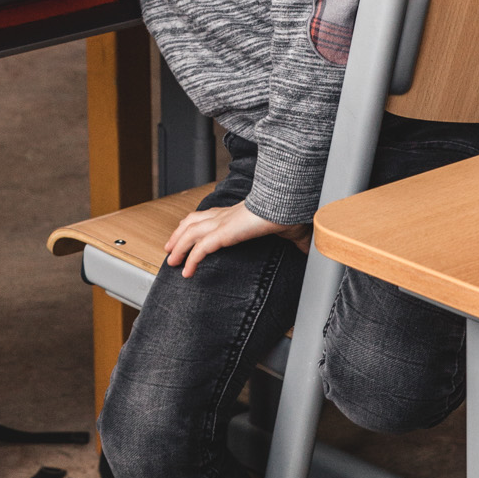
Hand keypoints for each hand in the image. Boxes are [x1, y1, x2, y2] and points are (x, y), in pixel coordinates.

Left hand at [165, 202, 311, 279]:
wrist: (290, 204)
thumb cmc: (292, 213)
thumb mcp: (292, 231)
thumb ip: (295, 242)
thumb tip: (309, 250)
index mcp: (238, 213)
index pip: (210, 215)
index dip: (196, 224)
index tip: (189, 233)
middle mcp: (226, 216)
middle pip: (193, 222)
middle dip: (179, 235)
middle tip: (170, 248)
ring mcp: (223, 223)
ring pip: (191, 234)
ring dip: (179, 247)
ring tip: (172, 262)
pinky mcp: (224, 233)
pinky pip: (200, 249)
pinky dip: (191, 260)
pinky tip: (187, 272)